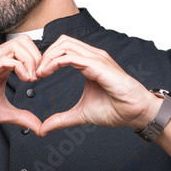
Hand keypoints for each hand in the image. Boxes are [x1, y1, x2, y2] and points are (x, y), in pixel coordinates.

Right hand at [0, 35, 43, 134]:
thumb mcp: (1, 113)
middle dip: (39, 56)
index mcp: (3, 66)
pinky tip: (25, 79)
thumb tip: (39, 128)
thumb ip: (21, 118)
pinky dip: (21, 67)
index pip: (27, 50)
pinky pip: (6, 59)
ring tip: (33, 78)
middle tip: (41, 76)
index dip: (39, 61)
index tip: (43, 79)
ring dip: (31, 59)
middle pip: (26, 41)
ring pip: (18, 44)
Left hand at [34, 35, 159, 135]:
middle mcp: (92, 57)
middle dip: (44, 55)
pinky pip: (72, 57)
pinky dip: (56, 62)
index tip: (37, 76)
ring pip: (65, 45)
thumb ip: (61, 119)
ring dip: (48, 57)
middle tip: (35, 73)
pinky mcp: (98, 65)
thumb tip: (43, 129)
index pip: (63, 50)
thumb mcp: (81, 114)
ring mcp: (96, 59)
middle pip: (62, 42)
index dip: (47, 59)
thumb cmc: (115, 109)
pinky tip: (47, 73)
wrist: (135, 113)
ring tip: (39, 73)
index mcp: (89, 64)